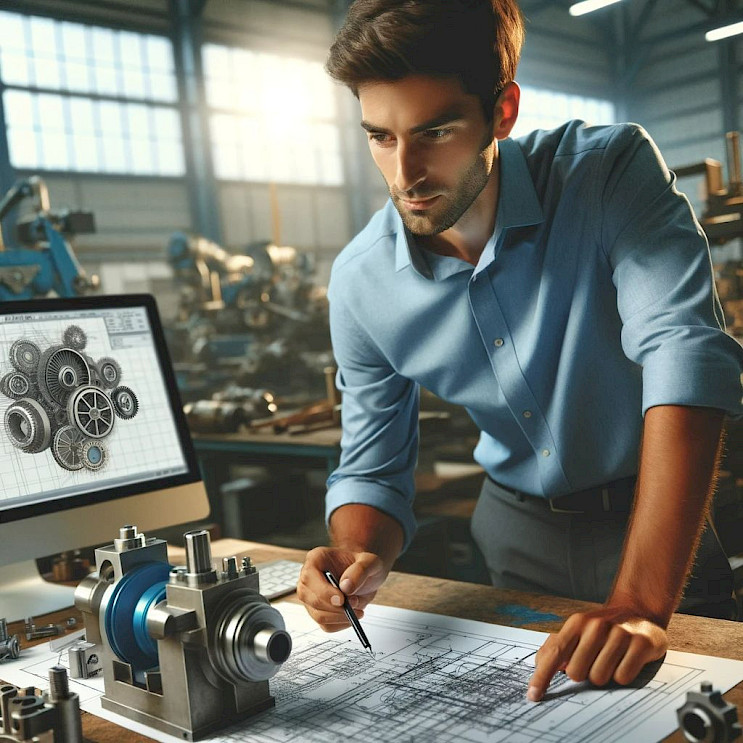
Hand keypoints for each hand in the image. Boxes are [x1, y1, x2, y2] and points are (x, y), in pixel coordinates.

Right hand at [297, 546, 387, 630]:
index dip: (324, 592)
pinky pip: (326, 625)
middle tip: (355, 603)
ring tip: (357, 607)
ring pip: (318, 615)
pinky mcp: (318, 612)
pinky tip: (352, 615)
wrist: (366, 576)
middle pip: (312, 599)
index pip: (309, 578)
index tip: (342, 599)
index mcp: (316, 559)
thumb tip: (346, 587)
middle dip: (335, 607)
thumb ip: (359, 571)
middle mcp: (309, 578)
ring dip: (340, 616)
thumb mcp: (370, 562)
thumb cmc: (364, 565)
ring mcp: (311, 597)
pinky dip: (341, 624)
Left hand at [526, 605, 667, 701]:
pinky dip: (622, 675)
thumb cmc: (603, 627)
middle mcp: (596, 626)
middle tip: (593, 660)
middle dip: (583, 673)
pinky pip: (622, 678)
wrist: (638, 611)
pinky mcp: (640, 645)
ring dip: (603, 675)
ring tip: (611, 659)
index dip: (542, 676)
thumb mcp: (578, 629)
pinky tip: (625, 661)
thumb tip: (539, 665)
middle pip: (576, 673)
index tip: (533, 695)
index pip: (554, 653)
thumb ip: (557, 645)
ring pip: (599, 678)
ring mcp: (619, 634)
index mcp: (577, 622)